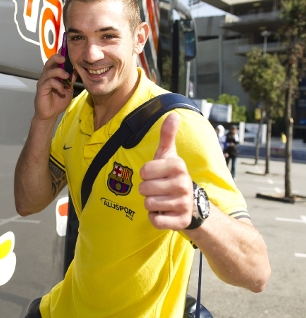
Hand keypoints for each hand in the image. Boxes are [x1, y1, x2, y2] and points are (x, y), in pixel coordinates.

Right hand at [34, 52, 75, 121]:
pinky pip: (49, 82)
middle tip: (63, 58)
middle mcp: (46, 77)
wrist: (50, 114)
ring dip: (59, 72)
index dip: (60, 55)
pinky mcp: (41, 89)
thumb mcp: (68, 90)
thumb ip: (71, 81)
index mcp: (53, 75)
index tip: (66, 50)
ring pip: (49, 71)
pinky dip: (58, 85)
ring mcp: (43, 82)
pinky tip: (62, 91)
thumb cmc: (57, 102)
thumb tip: (76, 71)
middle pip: (49, 62)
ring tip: (66, 77)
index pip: (55, 62)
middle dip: (56, 58)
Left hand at [139, 113, 192, 229]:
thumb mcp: (169, 155)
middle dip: (147, 190)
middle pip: (144, 189)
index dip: (146, 175)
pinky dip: (155, 218)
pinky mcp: (180, 221)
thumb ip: (167, 136)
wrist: (192, 204)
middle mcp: (183, 184)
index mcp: (178, 166)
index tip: (156, 175)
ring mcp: (183, 204)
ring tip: (162, 200)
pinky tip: (164, 213)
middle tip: (159, 189)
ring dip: (151, 204)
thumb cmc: (172, 176)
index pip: (144, 171)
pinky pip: (155, 220)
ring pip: (148, 204)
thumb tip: (173, 115)